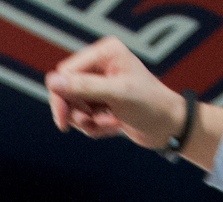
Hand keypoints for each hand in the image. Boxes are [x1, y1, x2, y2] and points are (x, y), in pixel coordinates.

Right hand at [45, 37, 214, 157]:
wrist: (169, 127)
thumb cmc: (150, 106)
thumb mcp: (117, 94)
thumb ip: (84, 87)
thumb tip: (52, 82)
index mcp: (105, 52)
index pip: (65, 72)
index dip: (61, 96)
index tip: (64, 119)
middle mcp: (101, 65)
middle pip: (65, 90)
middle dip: (76, 111)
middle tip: (89, 123)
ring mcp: (100, 84)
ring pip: (72, 107)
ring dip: (87, 122)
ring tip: (109, 123)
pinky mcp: (101, 102)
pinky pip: (82, 118)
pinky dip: (94, 128)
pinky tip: (114, 127)